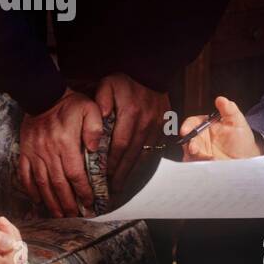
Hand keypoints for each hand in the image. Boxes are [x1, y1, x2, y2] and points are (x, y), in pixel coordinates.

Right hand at [0, 216, 26, 263]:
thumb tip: (11, 245)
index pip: (9, 263)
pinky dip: (11, 244)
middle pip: (15, 261)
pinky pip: (15, 258)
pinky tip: (0, 234)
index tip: (1, 224)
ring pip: (18, 259)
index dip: (12, 244)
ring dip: (12, 239)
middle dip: (12, 239)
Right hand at [19, 89, 103, 217]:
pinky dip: (31, 189)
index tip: (89, 202)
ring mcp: (34, 153)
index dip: (82, 191)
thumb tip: (94, 149)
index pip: (75, 173)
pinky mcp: (25, 152)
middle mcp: (49, 151)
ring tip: (59, 214)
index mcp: (66, 143)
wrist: (42, 95)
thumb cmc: (69, 104)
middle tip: (75, 215)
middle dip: (67, 202)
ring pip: (42, 183)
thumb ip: (95, 128)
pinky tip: (37, 200)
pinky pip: (25, 175)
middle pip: (58, 183)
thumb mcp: (90, 109)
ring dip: (50, 201)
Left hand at [94, 73, 170, 191]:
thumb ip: (101, 100)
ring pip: (144, 155)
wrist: (151, 73)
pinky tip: (134, 173)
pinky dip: (143, 164)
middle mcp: (146, 123)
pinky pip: (153, 151)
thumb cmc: (125, 81)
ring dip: (132, 173)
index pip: (120, 144)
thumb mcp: (108, 84)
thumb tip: (99, 117)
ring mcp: (157, 127)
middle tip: (111, 190)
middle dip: (121, 174)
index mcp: (131, 113)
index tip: (103, 175)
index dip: (112, 162)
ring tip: (121, 187)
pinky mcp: (163, 129)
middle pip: (132, 154)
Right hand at [180, 96, 262, 160]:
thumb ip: (229, 110)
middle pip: (188, 139)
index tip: (185, 130)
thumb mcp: (238, 123)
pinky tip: (211, 163)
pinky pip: (196, 165)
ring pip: (189, 153)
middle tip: (194, 148)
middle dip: (189, 144)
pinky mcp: (203, 164)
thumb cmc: (241, 139)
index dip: (187, 126)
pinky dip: (200, 165)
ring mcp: (201, 152)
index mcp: (205, 126)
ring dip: (195, 156)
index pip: (192, 123)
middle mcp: (200, 139)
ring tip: (207, 158)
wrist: (248, 158)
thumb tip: (221, 99)